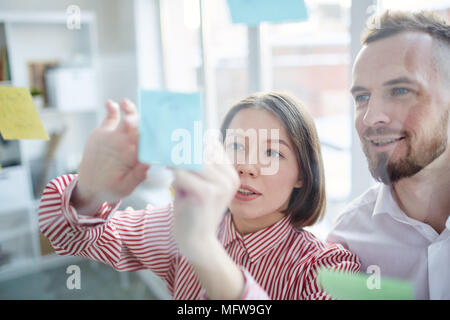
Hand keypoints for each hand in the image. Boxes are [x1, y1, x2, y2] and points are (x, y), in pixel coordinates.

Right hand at [73, 99, 149, 213]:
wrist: (91, 185)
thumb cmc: (112, 188)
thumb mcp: (124, 188)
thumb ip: (136, 177)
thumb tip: (148, 164)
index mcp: (139, 156)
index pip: (150, 143)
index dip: (154, 137)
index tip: (155, 131)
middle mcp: (132, 144)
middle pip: (142, 128)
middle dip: (143, 121)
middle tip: (140, 118)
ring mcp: (120, 136)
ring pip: (129, 118)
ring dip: (130, 110)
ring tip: (126, 104)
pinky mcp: (106, 131)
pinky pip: (111, 116)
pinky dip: (112, 108)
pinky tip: (110, 103)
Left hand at [171, 141, 238, 263]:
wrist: (196, 242)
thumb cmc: (192, 211)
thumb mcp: (196, 184)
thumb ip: (192, 165)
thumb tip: (176, 142)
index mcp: (231, 175)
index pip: (213, 146)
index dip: (195, 140)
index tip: (176, 137)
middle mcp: (229, 179)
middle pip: (203, 150)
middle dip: (182, 146)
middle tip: (163, 143)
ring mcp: (220, 186)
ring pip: (192, 160)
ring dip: (175, 157)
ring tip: (161, 156)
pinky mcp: (206, 194)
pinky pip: (183, 173)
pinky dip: (171, 171)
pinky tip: (163, 170)